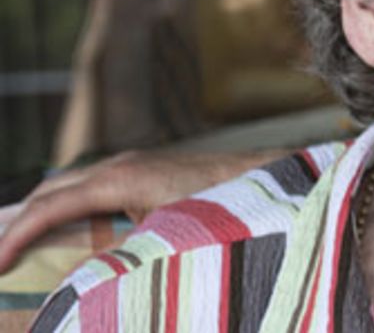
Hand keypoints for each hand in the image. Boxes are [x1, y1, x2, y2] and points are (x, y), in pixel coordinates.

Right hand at [0, 148, 280, 273]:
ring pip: (71, 187)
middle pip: (51, 191)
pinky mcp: (149, 174)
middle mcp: (122, 165)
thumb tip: (79, 285)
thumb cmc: (226, 209)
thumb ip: (120, 259)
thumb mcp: (168, 239)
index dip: (16, 236)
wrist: (271, 179)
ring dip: (43, 215)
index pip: (51, 206)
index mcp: (120, 178)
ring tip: (19, 251)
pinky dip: (69, 210)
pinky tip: (66, 236)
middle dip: (19, 224)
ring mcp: (135, 165)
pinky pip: (93, 189)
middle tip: (0, 261)